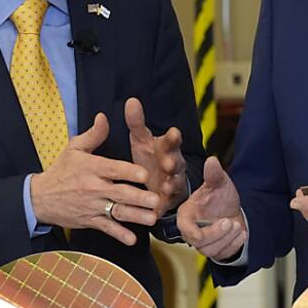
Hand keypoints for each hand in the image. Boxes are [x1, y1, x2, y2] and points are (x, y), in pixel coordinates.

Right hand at [30, 113, 160, 245]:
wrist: (39, 198)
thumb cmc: (61, 170)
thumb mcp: (74, 148)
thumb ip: (93, 134)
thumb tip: (104, 116)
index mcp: (92, 168)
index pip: (113, 170)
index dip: (129, 172)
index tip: (145, 174)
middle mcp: (93, 188)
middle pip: (119, 193)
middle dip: (138, 198)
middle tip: (156, 200)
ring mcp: (92, 206)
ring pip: (117, 212)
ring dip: (135, 216)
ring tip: (151, 218)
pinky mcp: (90, 221)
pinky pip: (106, 229)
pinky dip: (119, 235)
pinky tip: (132, 239)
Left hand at [125, 97, 187, 216]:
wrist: (159, 183)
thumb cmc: (150, 157)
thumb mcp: (142, 139)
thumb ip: (136, 122)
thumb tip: (131, 100)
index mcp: (166, 147)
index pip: (172, 140)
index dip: (173, 137)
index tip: (173, 132)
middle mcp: (173, 163)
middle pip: (176, 161)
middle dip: (173, 162)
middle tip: (168, 162)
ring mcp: (173, 182)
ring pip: (175, 182)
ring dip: (172, 183)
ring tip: (167, 186)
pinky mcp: (168, 200)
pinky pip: (168, 202)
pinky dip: (164, 205)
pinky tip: (159, 207)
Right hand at [176, 157, 246, 260]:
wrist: (231, 210)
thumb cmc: (219, 197)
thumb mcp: (219, 183)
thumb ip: (214, 174)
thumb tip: (212, 160)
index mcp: (187, 215)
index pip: (184, 226)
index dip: (190, 231)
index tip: (199, 234)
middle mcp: (192, 231)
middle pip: (198, 242)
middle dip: (215, 233)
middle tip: (229, 222)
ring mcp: (203, 243)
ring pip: (210, 250)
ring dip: (226, 239)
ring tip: (236, 225)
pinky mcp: (216, 251)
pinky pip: (222, 254)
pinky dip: (234, 244)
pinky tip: (241, 233)